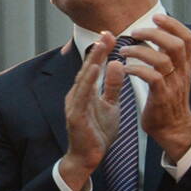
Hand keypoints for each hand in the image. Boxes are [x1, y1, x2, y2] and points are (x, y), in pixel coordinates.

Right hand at [58, 32, 121, 190]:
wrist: (88, 157)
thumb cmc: (97, 132)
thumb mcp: (111, 105)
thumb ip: (112, 86)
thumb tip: (116, 64)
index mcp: (85, 92)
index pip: (94, 67)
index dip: (102, 51)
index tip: (111, 34)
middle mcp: (77, 95)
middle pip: (87, 69)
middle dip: (97, 51)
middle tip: (107, 32)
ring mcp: (74, 105)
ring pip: (83, 79)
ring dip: (92, 61)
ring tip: (101, 46)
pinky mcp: (75, 116)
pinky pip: (81, 96)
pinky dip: (87, 81)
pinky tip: (94, 70)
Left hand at [123, 13, 190, 160]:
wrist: (172, 128)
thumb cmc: (167, 99)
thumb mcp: (172, 75)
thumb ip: (166, 57)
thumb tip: (156, 37)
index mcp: (184, 65)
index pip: (187, 38)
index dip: (173, 24)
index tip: (156, 17)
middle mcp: (182, 72)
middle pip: (176, 44)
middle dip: (154, 34)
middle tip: (134, 32)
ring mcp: (173, 84)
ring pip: (162, 60)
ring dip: (140, 51)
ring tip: (123, 51)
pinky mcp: (161, 97)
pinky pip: (152, 78)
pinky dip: (136, 69)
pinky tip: (124, 68)